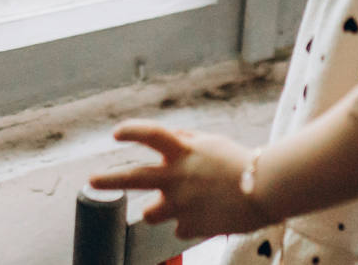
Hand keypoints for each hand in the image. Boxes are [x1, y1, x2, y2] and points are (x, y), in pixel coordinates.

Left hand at [89, 122, 271, 239]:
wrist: (267, 191)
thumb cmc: (242, 163)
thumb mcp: (212, 144)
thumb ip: (186, 144)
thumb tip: (166, 144)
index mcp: (184, 152)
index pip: (151, 134)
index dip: (132, 131)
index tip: (116, 133)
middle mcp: (178, 177)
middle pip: (133, 178)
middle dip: (108, 180)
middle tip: (90, 181)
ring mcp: (182, 204)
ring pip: (152, 213)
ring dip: (158, 209)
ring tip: (178, 204)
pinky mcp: (190, 227)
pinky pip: (179, 228)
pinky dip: (188, 223)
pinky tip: (207, 216)